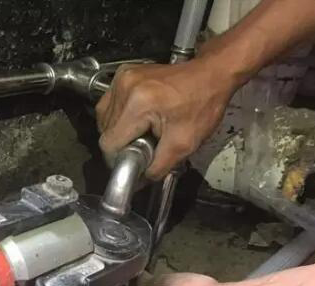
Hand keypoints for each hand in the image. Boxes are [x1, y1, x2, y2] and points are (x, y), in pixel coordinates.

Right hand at [95, 58, 237, 178]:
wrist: (211, 75)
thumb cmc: (202, 103)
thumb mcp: (184, 144)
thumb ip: (158, 167)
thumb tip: (138, 182)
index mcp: (138, 103)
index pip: (109, 143)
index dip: (118, 159)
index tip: (134, 161)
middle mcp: (125, 87)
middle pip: (105, 131)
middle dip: (122, 144)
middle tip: (145, 144)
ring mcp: (122, 79)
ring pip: (103, 119)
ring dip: (119, 132)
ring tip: (142, 131)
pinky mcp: (123, 75)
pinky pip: (109, 105)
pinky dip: (118, 117)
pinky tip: (136, 120)